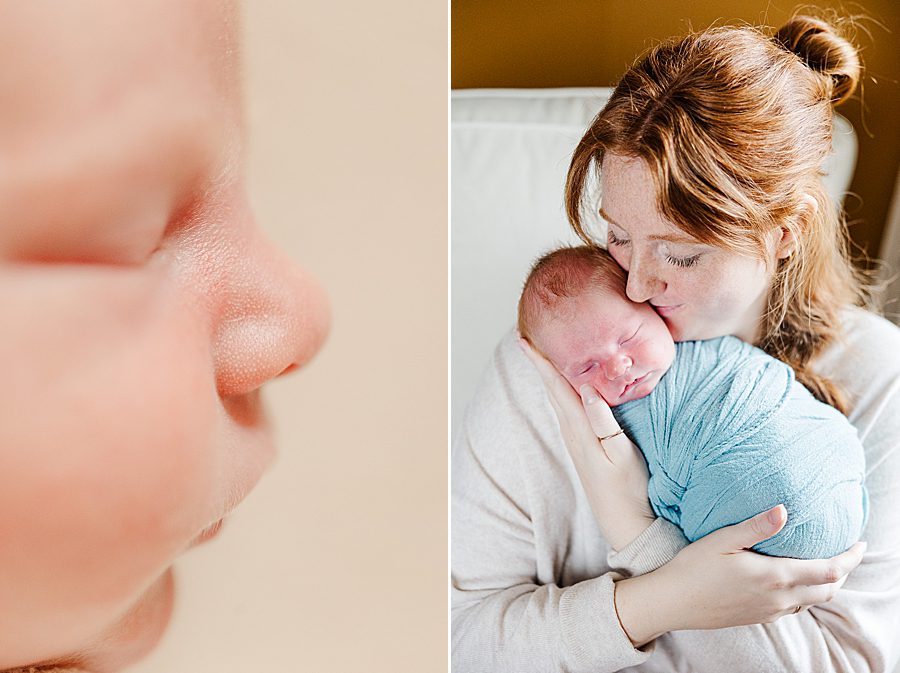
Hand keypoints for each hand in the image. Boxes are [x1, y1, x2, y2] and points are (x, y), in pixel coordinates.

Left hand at [519, 337, 654, 549]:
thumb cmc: (627, 487)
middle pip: (552, 388)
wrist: (625, 522)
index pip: (555, 386)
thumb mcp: (620, 453)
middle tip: (529, 336)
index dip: (540, 361)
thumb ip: (603, 421)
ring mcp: (576, 439)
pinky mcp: (584, 445)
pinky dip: (562, 389)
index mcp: (578, 427)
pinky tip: (568, 385)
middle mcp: (571, 431)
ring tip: (545, 353)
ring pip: (558, 397)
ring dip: (550, 374)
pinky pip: (567, 408)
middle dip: (541, 362)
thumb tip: (585, 388)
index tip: (524, 338)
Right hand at [614, 504, 867, 645]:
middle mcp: (777, 599)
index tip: (858, 542)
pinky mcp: (759, 618)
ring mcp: (769, 612)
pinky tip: (795, 580)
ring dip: (827, 584)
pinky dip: (807, 593)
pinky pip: (795, 607)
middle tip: (847, 552)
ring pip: (813, 601)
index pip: (828, 570)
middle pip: (828, 590)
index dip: (848, 557)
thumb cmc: (693, 567)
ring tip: (826, 564)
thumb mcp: (721, 540)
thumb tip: (783, 510)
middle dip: (843, 571)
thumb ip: (755, 527)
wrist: (672, 602)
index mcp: (773, 576)